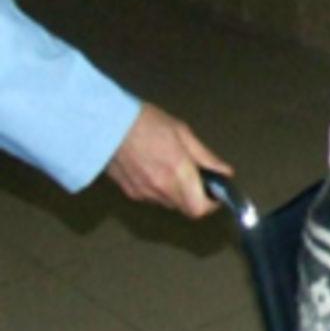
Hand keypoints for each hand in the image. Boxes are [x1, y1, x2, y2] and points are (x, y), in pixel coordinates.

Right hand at [105, 103, 232, 217]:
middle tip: (197, 179)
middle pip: (186, 208)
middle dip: (195, 197)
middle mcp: (161, 188)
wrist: (104, 122)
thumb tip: (224, 172)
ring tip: (172, 168)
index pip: (199, 208)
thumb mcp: (182, 133)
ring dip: (177, 193)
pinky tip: (154, 169)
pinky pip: (152, 198)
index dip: (211, 205)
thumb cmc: (143, 122)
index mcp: (178, 172)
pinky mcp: (130, 192)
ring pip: (169, 203)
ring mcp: (144, 192)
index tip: (214, 193)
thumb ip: (205, 157)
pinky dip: (159, 189)